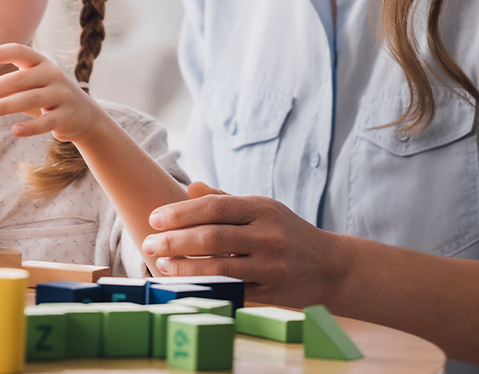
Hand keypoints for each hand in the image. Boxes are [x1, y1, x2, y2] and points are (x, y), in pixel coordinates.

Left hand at [0, 43, 109, 143]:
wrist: (84, 115)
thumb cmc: (47, 97)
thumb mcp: (23, 89)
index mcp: (40, 63)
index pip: (19, 51)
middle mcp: (52, 74)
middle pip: (19, 79)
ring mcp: (61, 95)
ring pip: (31, 99)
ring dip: (5, 105)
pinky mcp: (67, 116)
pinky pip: (47, 121)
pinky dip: (31, 127)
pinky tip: (15, 131)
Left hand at [143, 185, 347, 305]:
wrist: (331, 266)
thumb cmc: (287, 232)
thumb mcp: (262, 209)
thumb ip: (225, 200)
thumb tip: (190, 187)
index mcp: (262, 208)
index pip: (213, 207)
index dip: (180, 213)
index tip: (154, 219)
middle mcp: (268, 235)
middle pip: (212, 237)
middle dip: (175, 241)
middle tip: (148, 243)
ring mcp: (271, 265)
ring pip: (220, 267)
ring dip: (184, 267)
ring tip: (161, 264)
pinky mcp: (272, 292)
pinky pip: (232, 290)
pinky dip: (205, 287)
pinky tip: (185, 284)